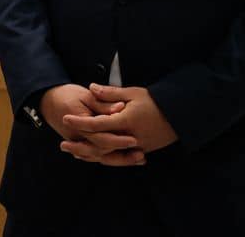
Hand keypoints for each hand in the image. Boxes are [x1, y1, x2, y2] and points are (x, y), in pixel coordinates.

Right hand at [39, 82, 139, 163]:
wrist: (47, 100)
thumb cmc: (66, 94)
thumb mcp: (85, 95)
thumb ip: (103, 103)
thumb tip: (121, 107)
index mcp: (78, 123)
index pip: (100, 136)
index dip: (118, 140)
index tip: (135, 140)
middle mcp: (77, 136)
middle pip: (101, 151)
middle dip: (122, 155)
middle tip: (141, 154)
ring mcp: (77, 142)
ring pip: (99, 156)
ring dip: (119, 160)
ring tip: (138, 160)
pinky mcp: (79, 144)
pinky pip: (95, 155)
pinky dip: (110, 158)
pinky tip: (124, 159)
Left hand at [60, 84, 175, 165]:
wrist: (181, 116)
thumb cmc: (156, 101)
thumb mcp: (133, 93)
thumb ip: (110, 93)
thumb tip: (91, 88)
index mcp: (126, 120)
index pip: (98, 124)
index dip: (80, 122)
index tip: (65, 118)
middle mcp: (130, 137)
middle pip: (101, 144)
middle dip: (81, 145)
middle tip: (63, 144)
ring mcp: (138, 147)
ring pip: (110, 155)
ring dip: (90, 155)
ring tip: (73, 153)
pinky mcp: (142, 151)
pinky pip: (120, 157)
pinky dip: (105, 158)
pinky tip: (93, 156)